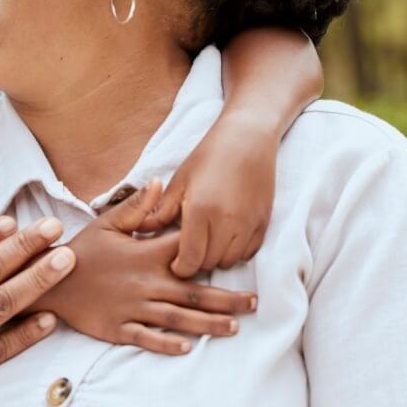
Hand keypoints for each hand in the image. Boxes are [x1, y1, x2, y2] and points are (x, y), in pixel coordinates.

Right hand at [36, 179, 255, 354]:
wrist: (49, 280)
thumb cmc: (81, 250)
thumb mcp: (107, 222)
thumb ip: (138, 206)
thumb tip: (160, 181)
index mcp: (145, 255)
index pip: (186, 252)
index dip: (212, 252)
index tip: (237, 255)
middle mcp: (145, 283)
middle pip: (193, 292)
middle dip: (227, 299)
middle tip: (254, 303)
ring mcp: (132, 307)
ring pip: (178, 318)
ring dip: (208, 323)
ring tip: (235, 327)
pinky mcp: (118, 328)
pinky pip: (147, 338)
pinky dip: (167, 344)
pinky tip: (188, 348)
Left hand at [140, 120, 276, 277]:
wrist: (247, 138)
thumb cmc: (209, 156)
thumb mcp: (180, 180)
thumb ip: (162, 210)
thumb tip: (142, 231)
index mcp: (200, 210)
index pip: (190, 260)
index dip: (180, 268)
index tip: (175, 263)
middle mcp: (227, 221)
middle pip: (208, 263)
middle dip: (196, 262)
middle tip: (188, 250)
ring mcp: (248, 223)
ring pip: (229, 262)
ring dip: (216, 257)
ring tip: (207, 242)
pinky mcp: (264, 222)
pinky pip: (248, 253)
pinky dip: (235, 251)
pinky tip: (226, 236)